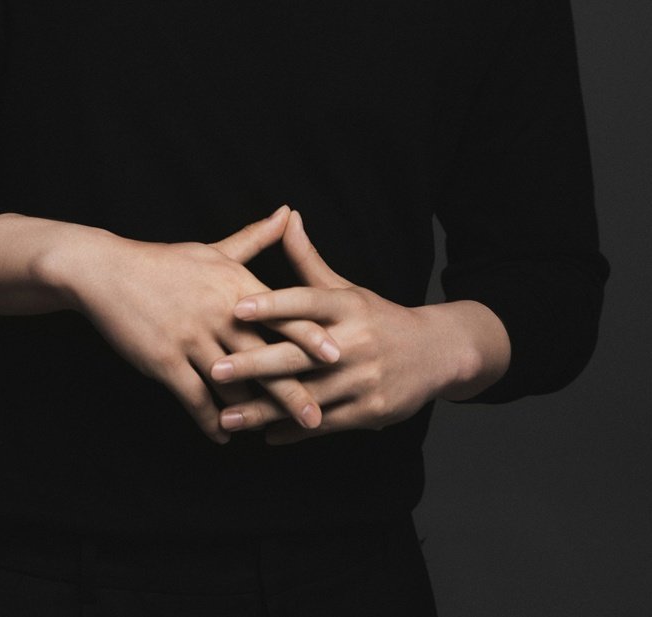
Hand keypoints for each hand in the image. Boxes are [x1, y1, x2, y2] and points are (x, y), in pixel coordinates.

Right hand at [65, 206, 341, 444]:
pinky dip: (211, 420)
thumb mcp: (214, 250)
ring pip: (232, 383)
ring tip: (274, 434)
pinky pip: (194, 399)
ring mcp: (192, 338)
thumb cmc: (166, 261)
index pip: (282, 313)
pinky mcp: (165, 361)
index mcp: (236, 284)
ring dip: (253, 412)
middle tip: (318, 418)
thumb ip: (256, 237)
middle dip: (292, 391)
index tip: (339, 356)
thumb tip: (288, 211)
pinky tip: (224, 436)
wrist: (108, 272)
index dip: (310, 337)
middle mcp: (219, 312)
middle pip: (264, 357)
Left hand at [211, 210, 509, 443]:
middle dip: (254, 364)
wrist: (437, 353)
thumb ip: (308, 260)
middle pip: (298, 355)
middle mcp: (356, 342)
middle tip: (215, 370)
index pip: (305, 302)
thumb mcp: (347, 287)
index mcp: (348, 306)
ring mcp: (364, 379)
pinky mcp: (371, 411)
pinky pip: (325, 424)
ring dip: (264, 410)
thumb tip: (286, 217)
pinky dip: (293, 431)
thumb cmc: (378, 317)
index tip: (235, 308)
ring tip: (225, 417)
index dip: (271, 305)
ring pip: (306, 397)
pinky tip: (263, 435)